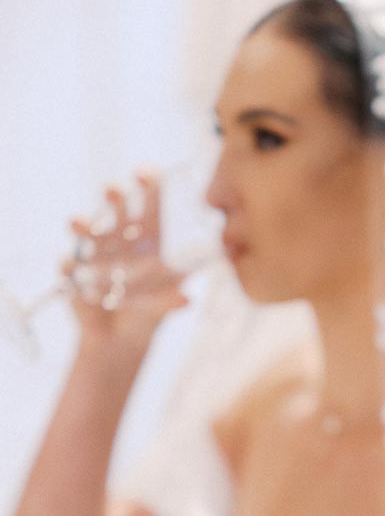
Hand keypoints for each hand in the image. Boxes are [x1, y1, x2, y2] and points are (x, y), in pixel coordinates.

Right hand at [66, 172, 187, 346]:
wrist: (121, 339)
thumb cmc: (149, 311)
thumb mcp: (162, 307)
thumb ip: (170, 301)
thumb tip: (186, 300)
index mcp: (149, 237)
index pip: (150, 203)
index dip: (149, 186)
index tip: (147, 176)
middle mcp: (120, 238)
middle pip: (116, 208)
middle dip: (113, 196)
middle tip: (113, 190)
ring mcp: (95, 252)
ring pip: (86, 230)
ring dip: (82, 225)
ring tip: (78, 223)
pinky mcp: (74, 272)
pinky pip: (69, 265)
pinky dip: (69, 265)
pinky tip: (71, 267)